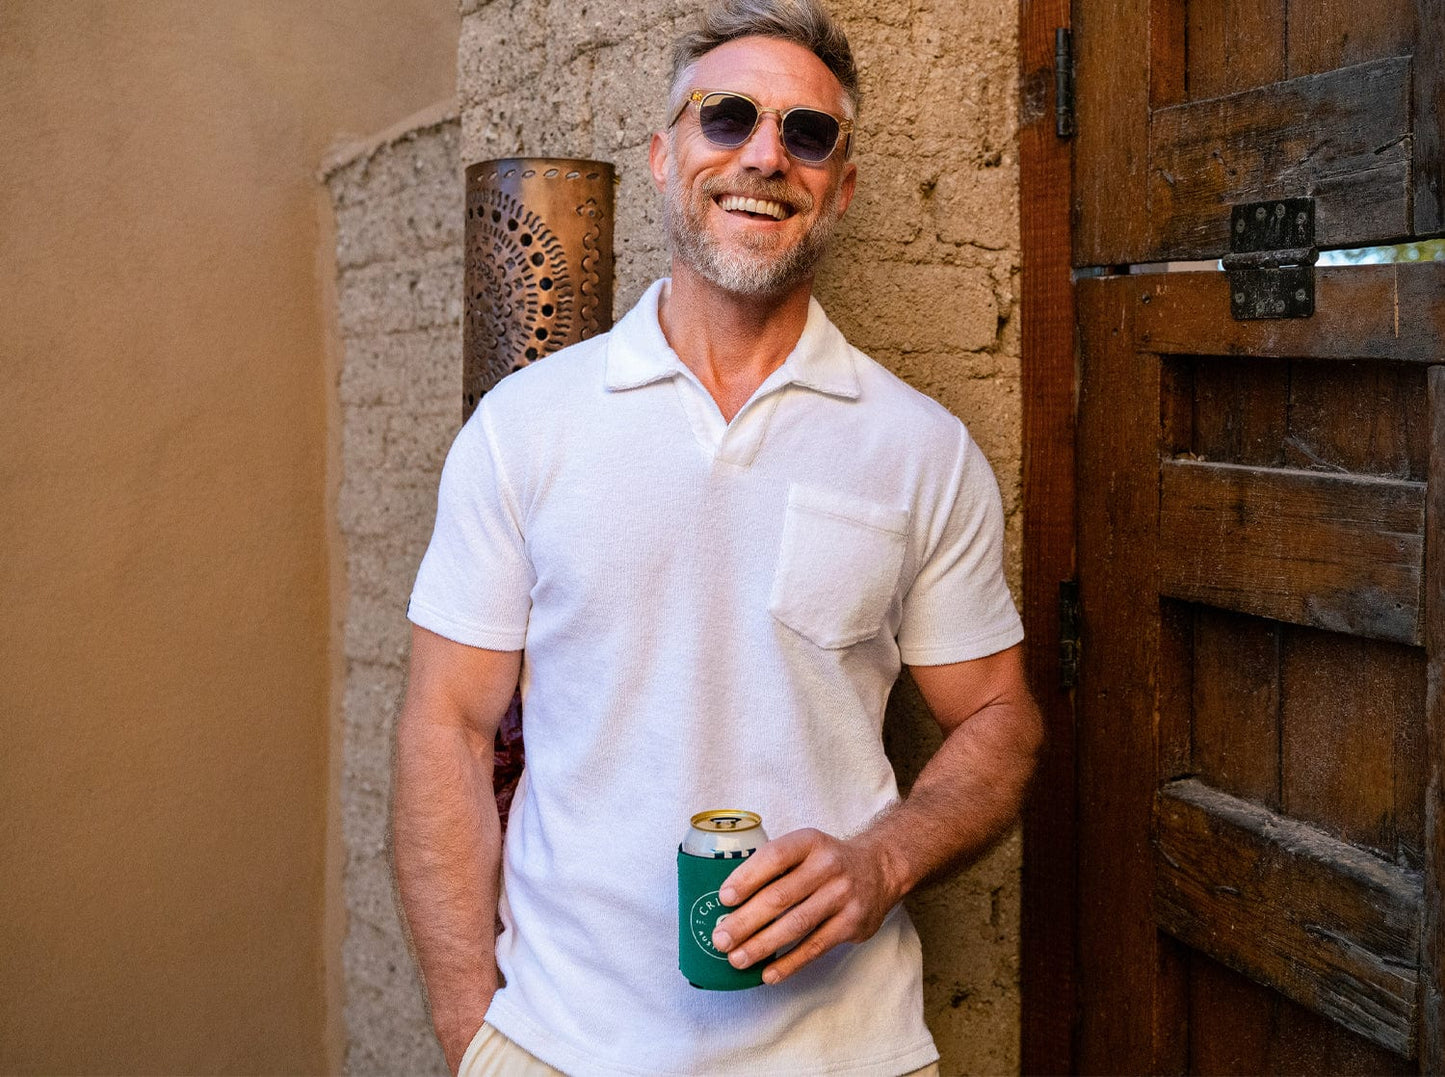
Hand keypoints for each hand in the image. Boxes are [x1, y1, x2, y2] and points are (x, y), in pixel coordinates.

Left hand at [710, 828, 904, 984]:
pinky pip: (815, 947)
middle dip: (745, 921)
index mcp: (809, 842)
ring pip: (796, 925)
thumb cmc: (825, 862)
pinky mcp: (852, 923)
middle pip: (780, 896)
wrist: (879, 869)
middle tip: (720, 939)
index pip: (774, 857)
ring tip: (737, 959)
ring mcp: (842, 895)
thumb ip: (774, 868)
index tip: (724, 898)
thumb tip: (729, 903)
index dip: (747, 878)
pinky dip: (789, 963)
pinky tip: (768, 973)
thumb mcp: (804, 849)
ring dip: (762, 945)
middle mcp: (828, 866)